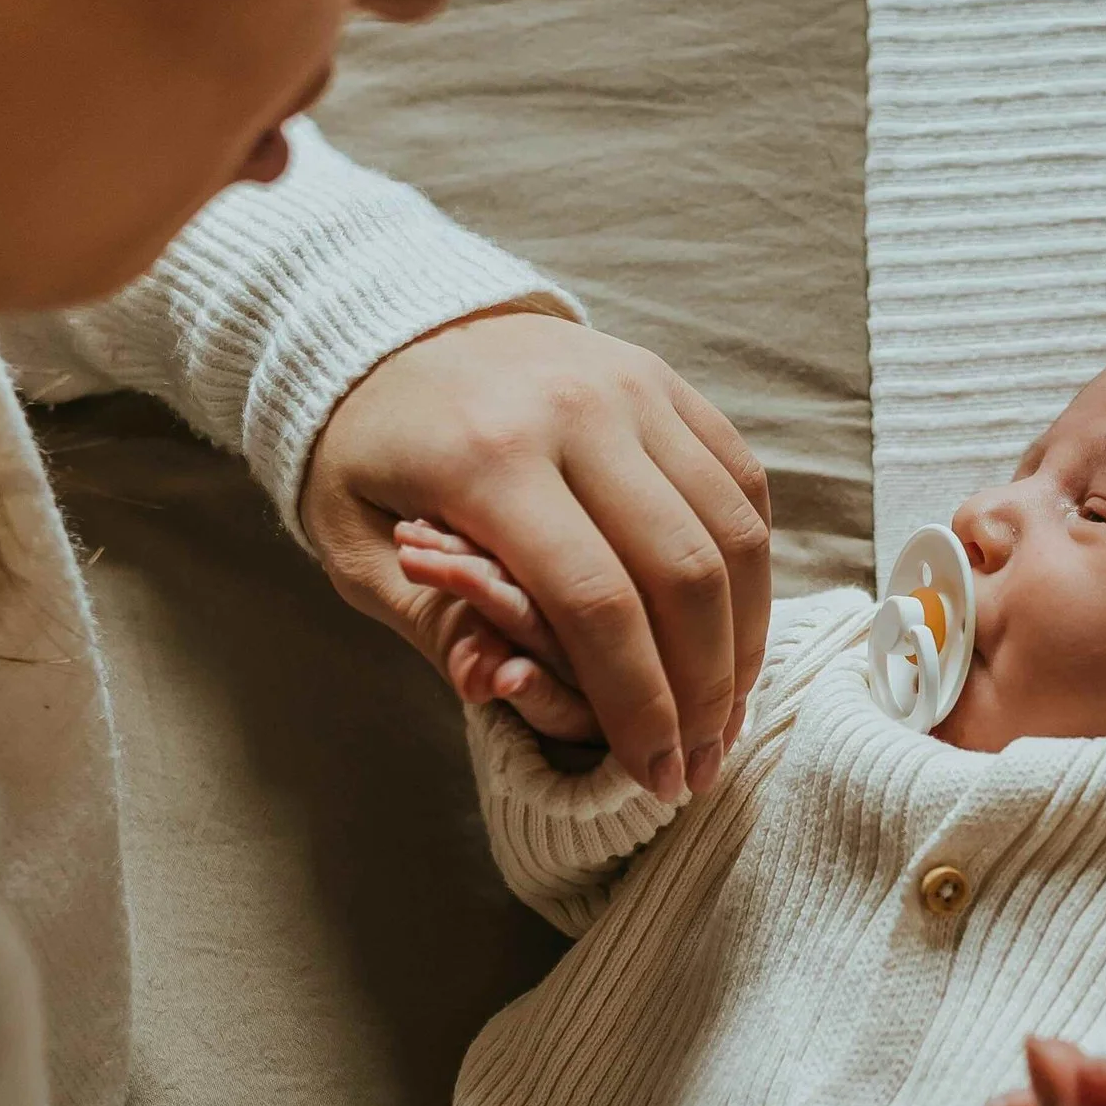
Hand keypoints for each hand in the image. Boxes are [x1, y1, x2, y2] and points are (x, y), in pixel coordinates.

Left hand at [298, 314, 770, 797]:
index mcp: (489, 458)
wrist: (390, 332)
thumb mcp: (355, 546)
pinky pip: (741, 481)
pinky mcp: (666, 381)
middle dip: (704, 688)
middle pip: (683, 571)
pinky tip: (732, 630)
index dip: (637, 702)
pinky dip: (750, 567)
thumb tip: (494, 688)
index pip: (595, 602)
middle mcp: (578, 412)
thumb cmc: (365, 454)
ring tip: (725, 711)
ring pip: (733, 529)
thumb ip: (431, 623)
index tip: (653, 773)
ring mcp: (634, 387)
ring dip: (743, 636)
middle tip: (698, 762)